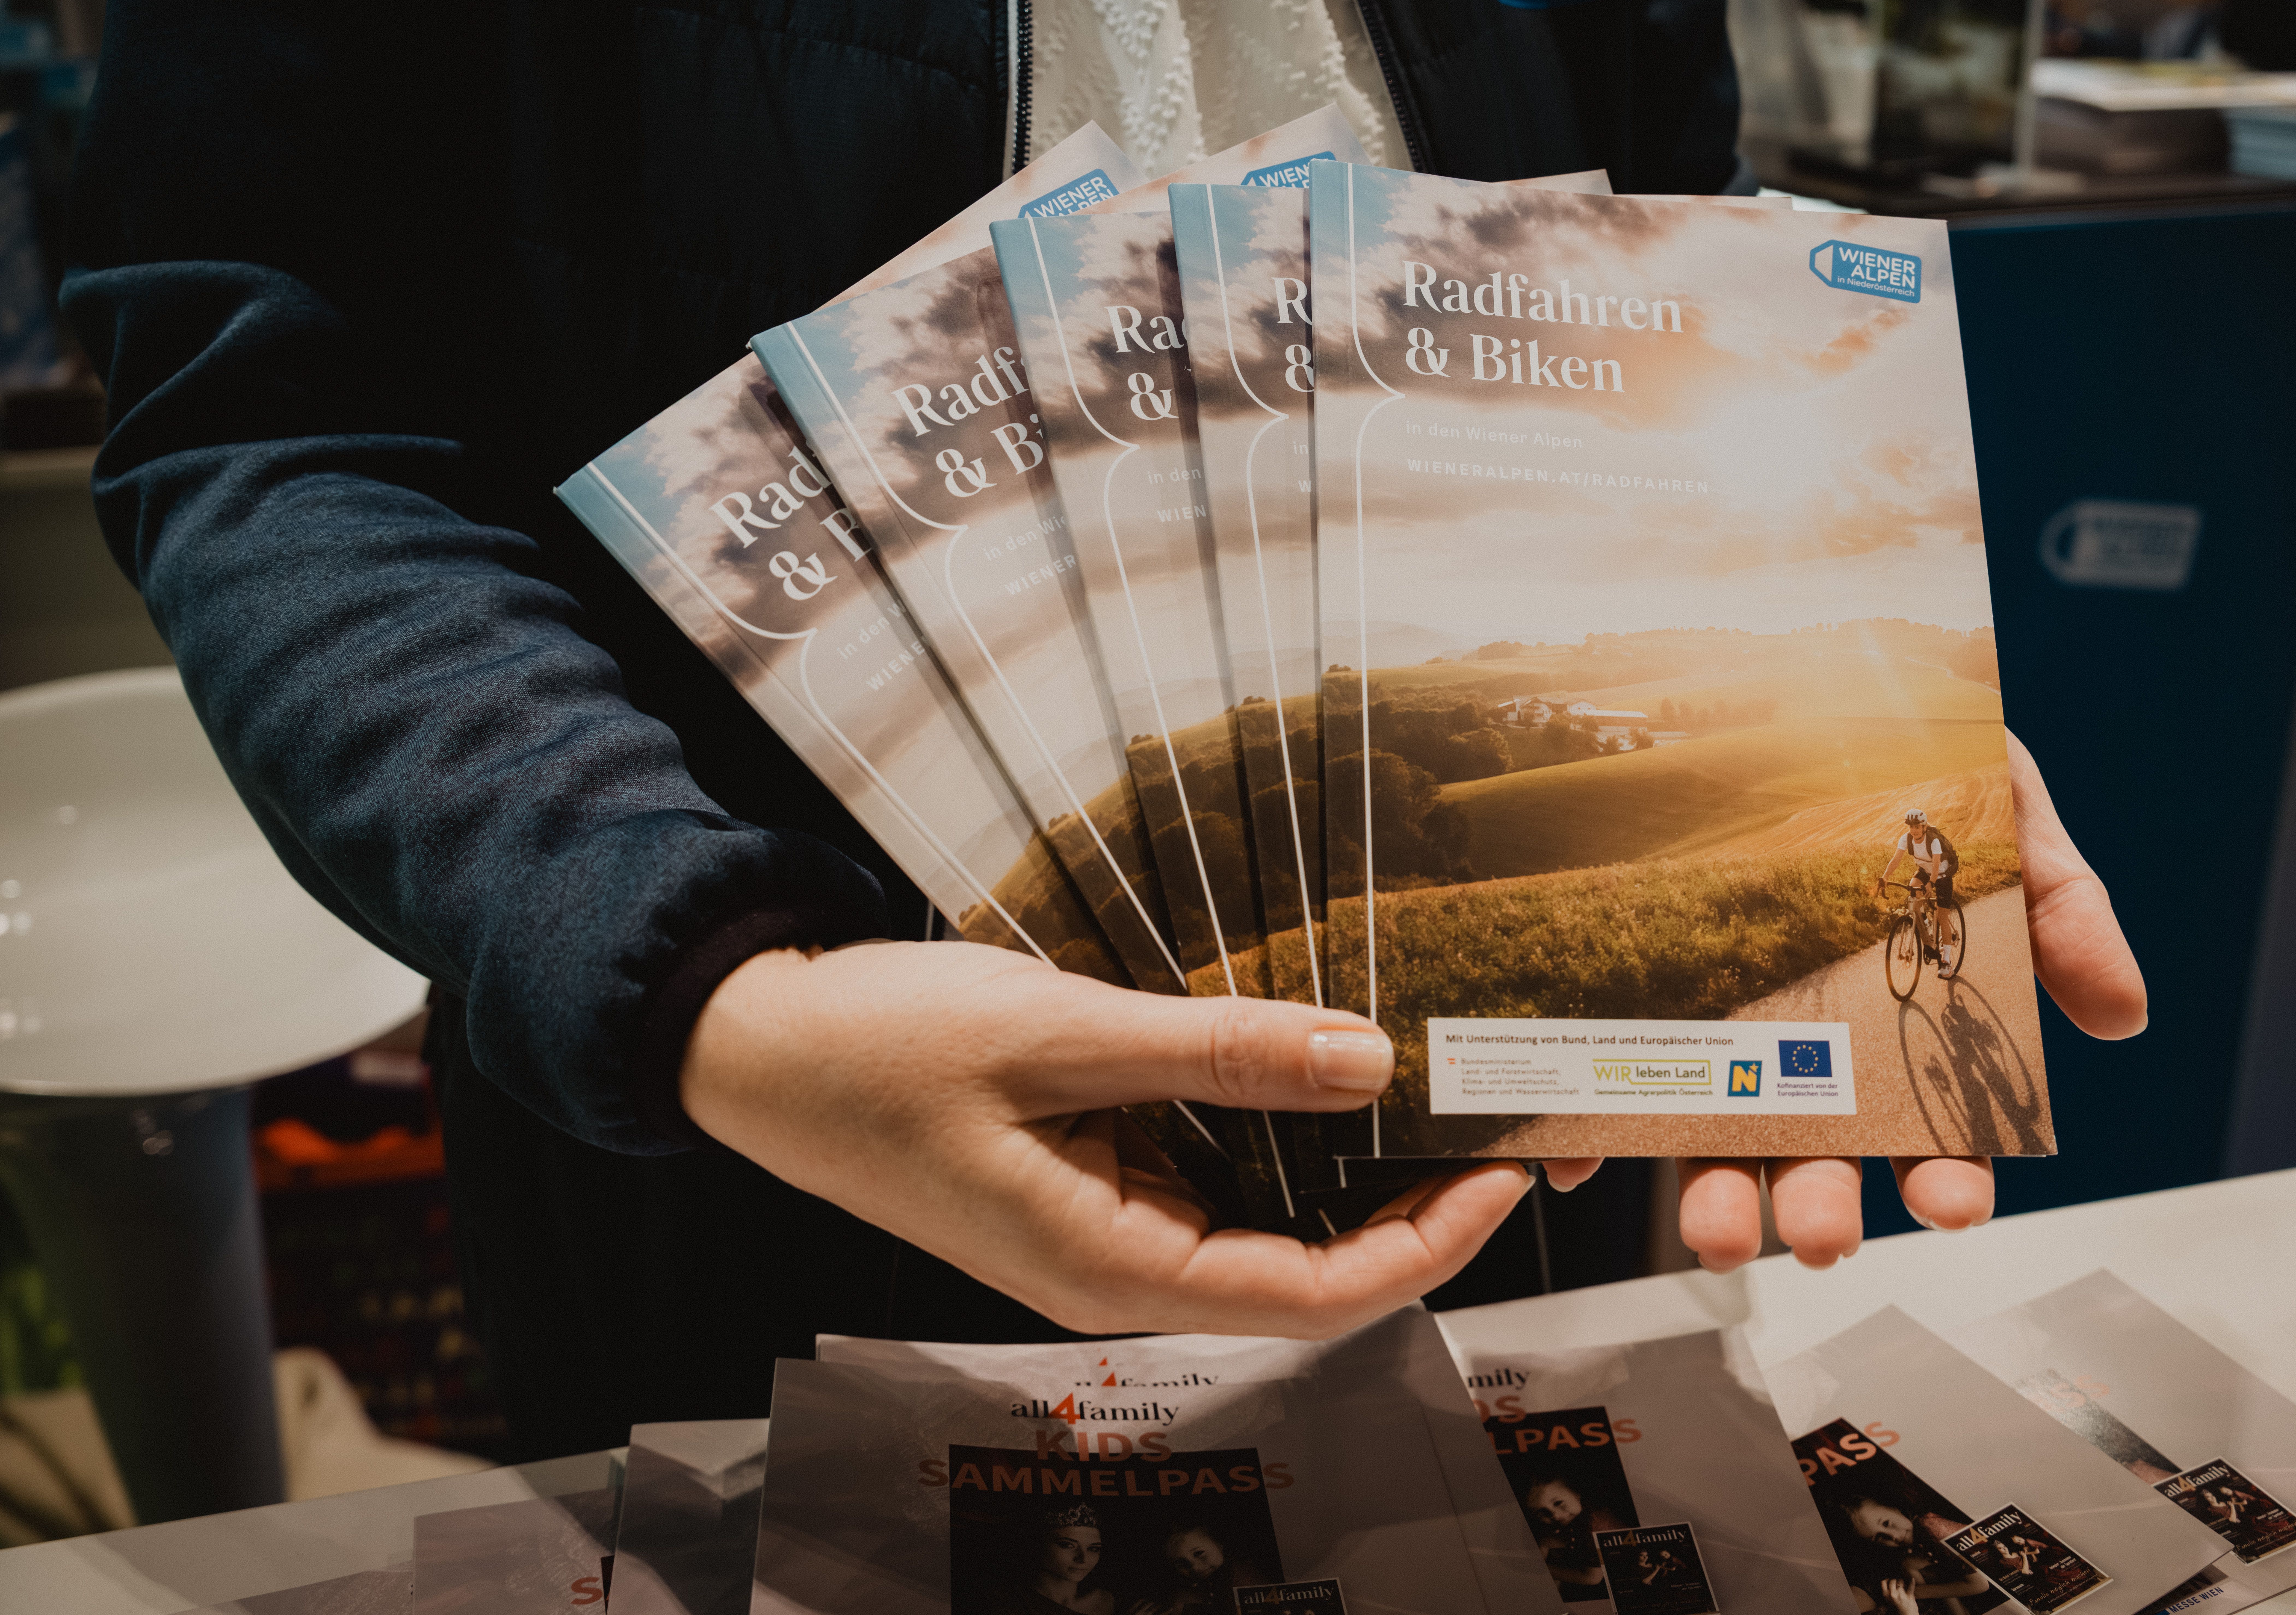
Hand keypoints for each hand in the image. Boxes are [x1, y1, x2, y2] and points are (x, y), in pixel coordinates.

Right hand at [680, 939, 1533, 1335]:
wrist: (763, 1046)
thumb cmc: (884, 1046)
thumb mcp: (1058, 1033)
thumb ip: (1216, 1052)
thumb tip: (1363, 1060)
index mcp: (1108, 1265)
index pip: (1312, 1295)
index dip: (1422, 1244)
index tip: (1500, 1178)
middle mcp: (1117, 1271)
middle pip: (1304, 1274)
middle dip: (1409, 1213)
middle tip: (1493, 1127)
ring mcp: (1103, 1233)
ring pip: (1263, 1229)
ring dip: (1351, 1179)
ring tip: (1434, 1103)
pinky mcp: (1090, 1189)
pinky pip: (1212, 1185)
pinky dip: (1281, 1146)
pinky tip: (1321, 1085)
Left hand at [1546, 728, 2146, 1267]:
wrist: (1792, 689)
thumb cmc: (1913, 764)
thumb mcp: (2006, 817)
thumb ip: (2062, 912)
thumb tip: (2123, 1012)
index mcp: (1899, 1030)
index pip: (1932, 1130)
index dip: (1947, 1173)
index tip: (1951, 1204)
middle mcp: (1803, 1050)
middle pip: (1816, 1155)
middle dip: (1820, 1206)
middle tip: (1822, 1237)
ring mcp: (1711, 1028)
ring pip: (1711, 1139)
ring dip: (1714, 1197)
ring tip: (1720, 1232)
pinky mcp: (1628, 998)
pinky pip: (1599, 1078)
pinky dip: (1586, 1128)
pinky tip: (1578, 1159)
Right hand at [1878, 1579, 1919, 1614]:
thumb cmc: (1897, 1609)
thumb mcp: (1888, 1600)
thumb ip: (1888, 1591)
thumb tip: (1891, 1579)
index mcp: (1885, 1595)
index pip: (1883, 1581)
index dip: (1887, 1579)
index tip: (1890, 1579)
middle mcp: (1892, 1594)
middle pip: (1893, 1580)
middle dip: (1896, 1580)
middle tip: (1899, 1583)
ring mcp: (1901, 1595)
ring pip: (1901, 1581)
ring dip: (1903, 1582)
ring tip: (1904, 1585)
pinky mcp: (1909, 1596)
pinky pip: (1910, 1586)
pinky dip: (1912, 1582)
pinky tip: (1912, 1579)